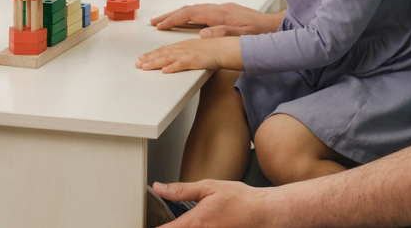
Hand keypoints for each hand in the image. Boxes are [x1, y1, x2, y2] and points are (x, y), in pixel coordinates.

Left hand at [136, 37, 240, 72]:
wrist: (226, 48)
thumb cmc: (214, 50)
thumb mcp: (196, 49)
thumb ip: (185, 52)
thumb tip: (174, 58)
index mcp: (183, 45)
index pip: (164, 49)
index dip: (152, 54)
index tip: (142, 58)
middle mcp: (183, 48)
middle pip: (162, 53)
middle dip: (148, 58)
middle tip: (137, 63)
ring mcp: (188, 53)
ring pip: (168, 58)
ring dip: (155, 63)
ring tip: (144, 67)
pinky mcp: (195, 60)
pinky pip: (181, 65)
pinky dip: (172, 67)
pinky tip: (164, 71)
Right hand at [151, 2, 282, 37]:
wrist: (275, 26)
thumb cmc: (261, 33)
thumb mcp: (243, 36)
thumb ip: (223, 34)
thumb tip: (203, 34)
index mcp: (219, 14)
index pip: (190, 14)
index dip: (173, 19)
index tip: (160, 25)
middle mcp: (218, 9)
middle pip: (188, 9)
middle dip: (169, 15)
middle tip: (154, 21)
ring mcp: (220, 9)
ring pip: (193, 9)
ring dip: (177, 14)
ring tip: (165, 21)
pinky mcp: (224, 12)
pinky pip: (200, 11)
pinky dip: (188, 15)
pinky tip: (185, 20)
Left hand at [154, 180, 285, 227]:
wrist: (266, 214)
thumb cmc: (241, 200)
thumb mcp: (209, 187)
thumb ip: (182, 190)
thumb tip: (160, 188)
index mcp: (194, 222)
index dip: (154, 227)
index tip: (144, 222)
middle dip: (170, 227)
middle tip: (170, 220)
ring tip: (190, 220)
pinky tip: (203, 223)